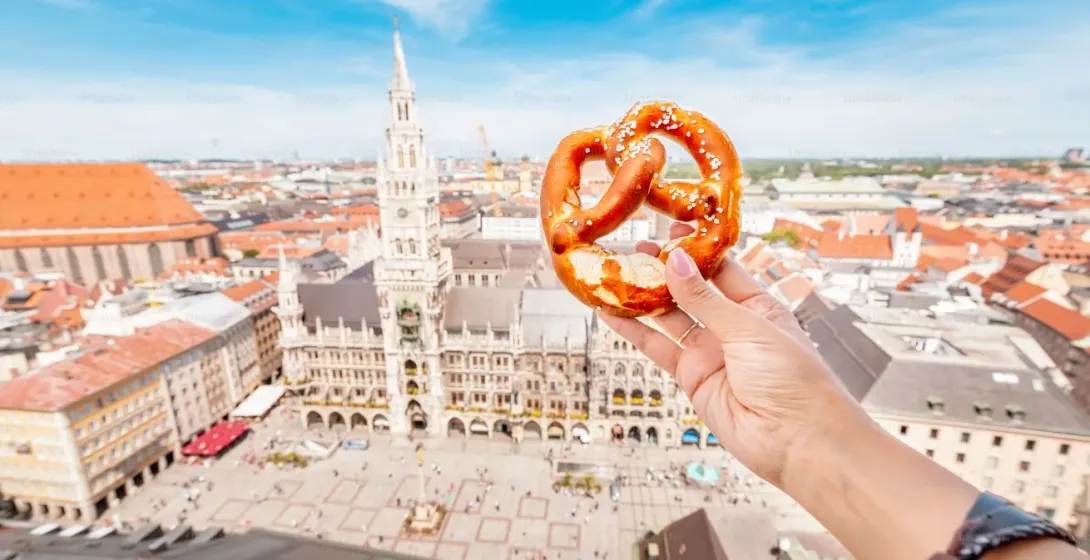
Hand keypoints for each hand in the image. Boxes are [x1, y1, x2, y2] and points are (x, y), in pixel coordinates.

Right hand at [598, 223, 865, 486]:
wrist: (797, 441)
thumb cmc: (794, 381)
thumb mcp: (749, 328)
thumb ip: (706, 299)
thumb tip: (676, 263)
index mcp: (758, 306)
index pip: (720, 269)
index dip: (694, 250)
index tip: (669, 230)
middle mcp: (732, 327)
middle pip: (690, 291)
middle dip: (663, 271)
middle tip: (633, 250)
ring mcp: (711, 352)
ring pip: (670, 318)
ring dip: (643, 298)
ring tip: (615, 276)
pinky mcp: (692, 377)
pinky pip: (658, 349)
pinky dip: (634, 332)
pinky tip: (612, 314)